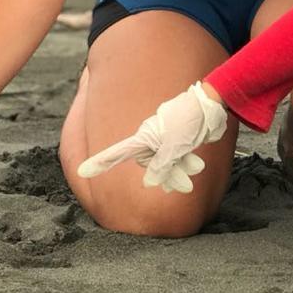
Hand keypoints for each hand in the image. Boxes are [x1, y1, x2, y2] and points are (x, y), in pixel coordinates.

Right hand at [76, 82, 226, 192]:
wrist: (210, 107)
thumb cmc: (188, 121)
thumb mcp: (173, 146)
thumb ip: (161, 165)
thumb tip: (150, 183)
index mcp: (143, 138)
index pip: (117, 152)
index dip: (100, 162)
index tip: (82, 170)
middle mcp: (150, 140)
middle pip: (150, 166)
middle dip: (167, 176)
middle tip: (185, 185)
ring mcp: (163, 140)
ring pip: (166, 165)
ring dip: (180, 170)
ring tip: (196, 166)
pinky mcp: (176, 142)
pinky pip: (177, 160)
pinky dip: (185, 163)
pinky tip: (197, 164)